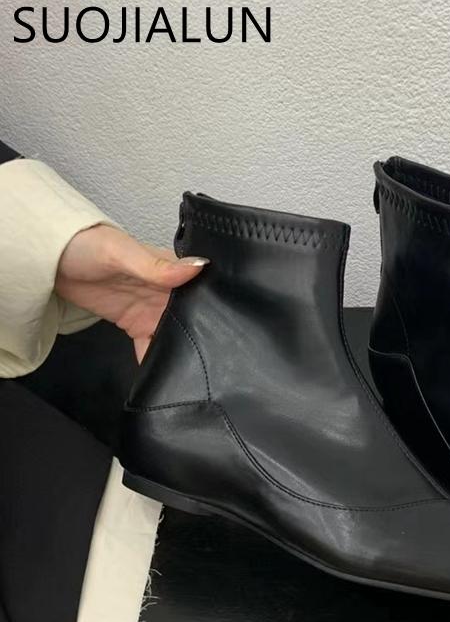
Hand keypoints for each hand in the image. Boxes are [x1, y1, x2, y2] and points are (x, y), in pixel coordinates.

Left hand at [55, 224, 208, 361]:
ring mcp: (153, 310)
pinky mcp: (136, 325)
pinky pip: (151, 347)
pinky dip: (155, 361)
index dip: (217, 312)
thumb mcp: (123, 253)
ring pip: (176, 337)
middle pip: (194, 320)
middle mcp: (169, 292)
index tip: (226, 334)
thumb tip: (199, 267)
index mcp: (175, 271)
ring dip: (180, 353)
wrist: (50, 259)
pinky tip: (159, 376)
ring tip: (190, 375)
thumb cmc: (88, 245)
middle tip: (211, 363)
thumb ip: (159, 267)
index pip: (204, 293)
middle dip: (202, 340)